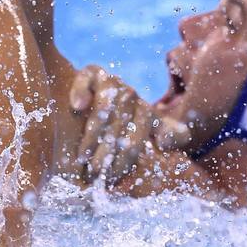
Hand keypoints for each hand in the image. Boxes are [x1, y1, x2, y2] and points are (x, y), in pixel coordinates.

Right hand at [68, 65, 190, 187]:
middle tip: (96, 171)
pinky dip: (81, 90)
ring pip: (107, 102)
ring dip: (94, 130)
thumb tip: (166, 141)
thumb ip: (168, 134)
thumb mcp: (141, 137)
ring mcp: (112, 81)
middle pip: (123, 120)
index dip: (131, 149)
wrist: (88, 109)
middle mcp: (130, 95)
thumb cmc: (116, 133)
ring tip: (83, 154)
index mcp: (144, 111)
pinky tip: (78, 106)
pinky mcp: (91, 73)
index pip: (143, 128)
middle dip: (109, 149)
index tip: (115, 174)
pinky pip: (88, 77)